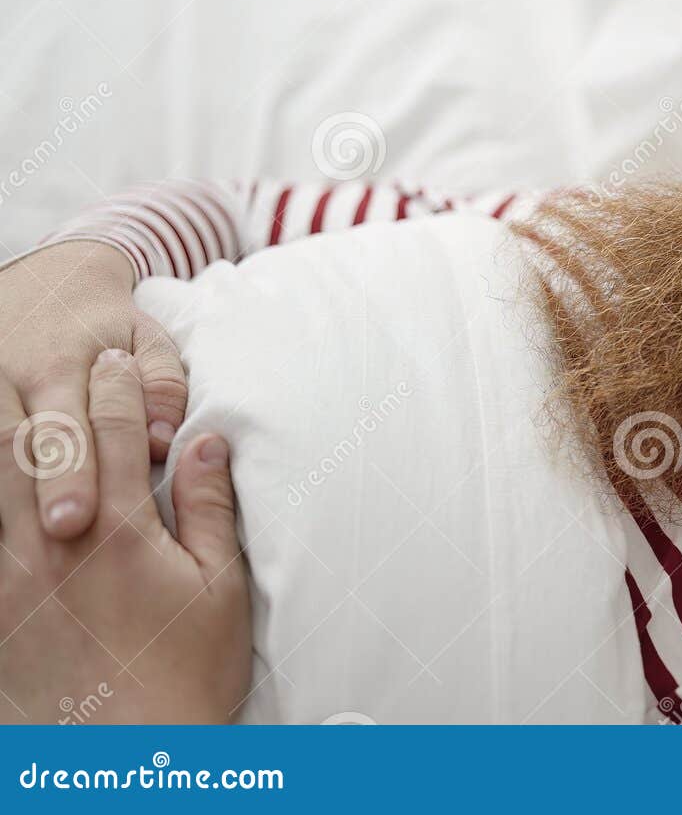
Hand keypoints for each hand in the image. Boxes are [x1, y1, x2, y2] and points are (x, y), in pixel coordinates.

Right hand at [0, 241, 188, 539]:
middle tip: (61, 533)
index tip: (84, 519)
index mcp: (59, 367)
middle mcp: (12, 382)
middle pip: (18, 447)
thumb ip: (161, 385)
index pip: (65, 430)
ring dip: (7, 494)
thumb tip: (165, 440)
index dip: (72, 474)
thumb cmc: (108, 324)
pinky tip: (5, 530)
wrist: (46, 278)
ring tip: (22, 554)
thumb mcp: (145, 336)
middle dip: (41, 489)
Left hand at [0, 349, 250, 722]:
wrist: (130, 756)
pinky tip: (4, 480)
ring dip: (10, 434)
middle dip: (58, 395)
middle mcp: (55, 541)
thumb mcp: (223, 587)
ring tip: (19, 405)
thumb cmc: (189, 671)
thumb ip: (209, 508)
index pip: (114, 431)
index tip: (121, 361)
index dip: (118, 386)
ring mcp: (11, 574)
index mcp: (122, 530)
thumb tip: (204, 441)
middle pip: (39, 439)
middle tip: (69, 369)